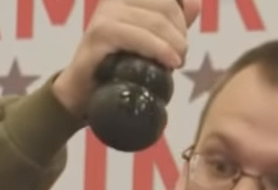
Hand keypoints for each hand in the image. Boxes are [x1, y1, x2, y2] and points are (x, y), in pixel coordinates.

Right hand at [52, 0, 202, 116]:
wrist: (82, 92)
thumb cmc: (116, 67)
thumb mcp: (148, 41)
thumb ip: (171, 22)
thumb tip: (195, 5)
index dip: (185, 16)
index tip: (182, 41)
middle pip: (168, 7)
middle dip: (181, 35)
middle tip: (179, 58)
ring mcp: (106, 13)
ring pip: (157, 22)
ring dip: (175, 45)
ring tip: (175, 63)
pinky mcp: (101, 32)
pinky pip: (139, 36)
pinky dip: (159, 50)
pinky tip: (170, 62)